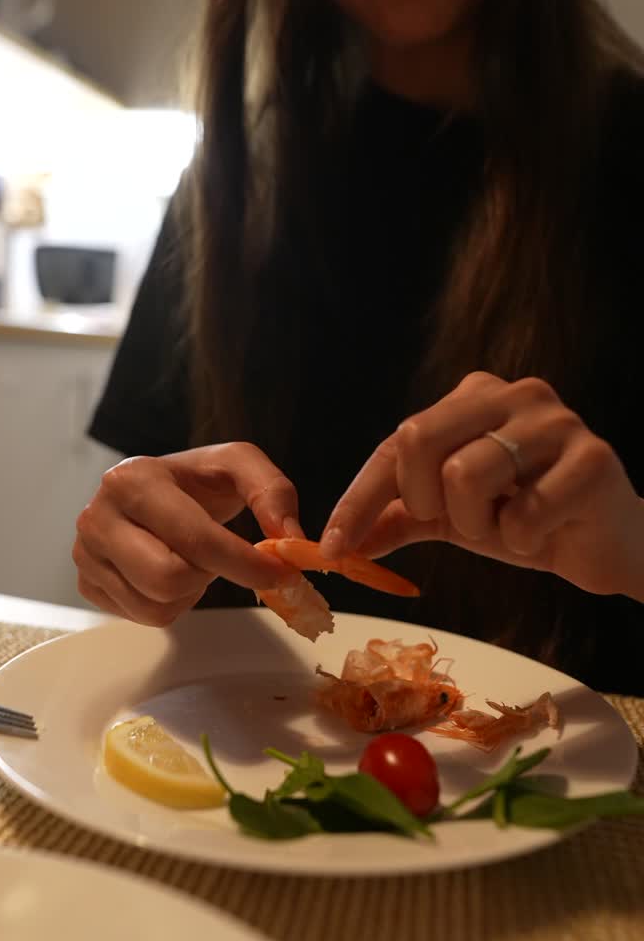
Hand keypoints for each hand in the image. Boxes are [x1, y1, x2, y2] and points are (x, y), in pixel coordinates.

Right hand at [73, 443, 302, 624]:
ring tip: (193, 562)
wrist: (153, 490)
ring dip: (190, 592)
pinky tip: (171, 572)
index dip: (244, 563)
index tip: (278, 573)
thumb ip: (272, 492)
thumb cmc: (196, 481)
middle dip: (208, 576)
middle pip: (168, 579)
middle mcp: (97, 516)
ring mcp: (85, 553)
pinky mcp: (86, 583)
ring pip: (155, 604)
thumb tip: (290, 537)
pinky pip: (142, 616)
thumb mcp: (237, 465)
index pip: (195, 539)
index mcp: (132, 479)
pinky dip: (169, 604)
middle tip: (219, 558)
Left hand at [321, 372, 643, 600]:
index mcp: (473, 398)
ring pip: (468, 475)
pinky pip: (524, 513)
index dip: (359, 498)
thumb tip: (340, 544)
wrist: (606, 546)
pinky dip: (522, 540)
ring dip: (479, 524)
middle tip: (454, 521)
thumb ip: (399, 520)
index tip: (333, 547)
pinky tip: (544, 533)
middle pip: (419, 438)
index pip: (396, 442)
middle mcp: (514, 394)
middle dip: (425, 500)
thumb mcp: (452, 519)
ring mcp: (557, 421)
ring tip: (508, 526)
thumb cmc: (528, 522)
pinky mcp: (593, 459)